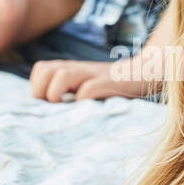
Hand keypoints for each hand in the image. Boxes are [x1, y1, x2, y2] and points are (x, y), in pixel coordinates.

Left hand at [30, 59, 154, 102]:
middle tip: (55, 107)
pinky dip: (82, 100)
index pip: (40, 70)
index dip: (38, 87)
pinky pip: (88, 89)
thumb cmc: (113, 88)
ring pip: (61, 75)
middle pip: (44, 70)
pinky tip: (87, 109)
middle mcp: (78, 69)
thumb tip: (49, 116)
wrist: (145, 73)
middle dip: (42, 91)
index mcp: (71, 68)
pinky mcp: (109, 82)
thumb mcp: (87, 86)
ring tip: (66, 108)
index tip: (49, 105)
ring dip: (57, 94)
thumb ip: (70, 93)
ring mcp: (93, 74)